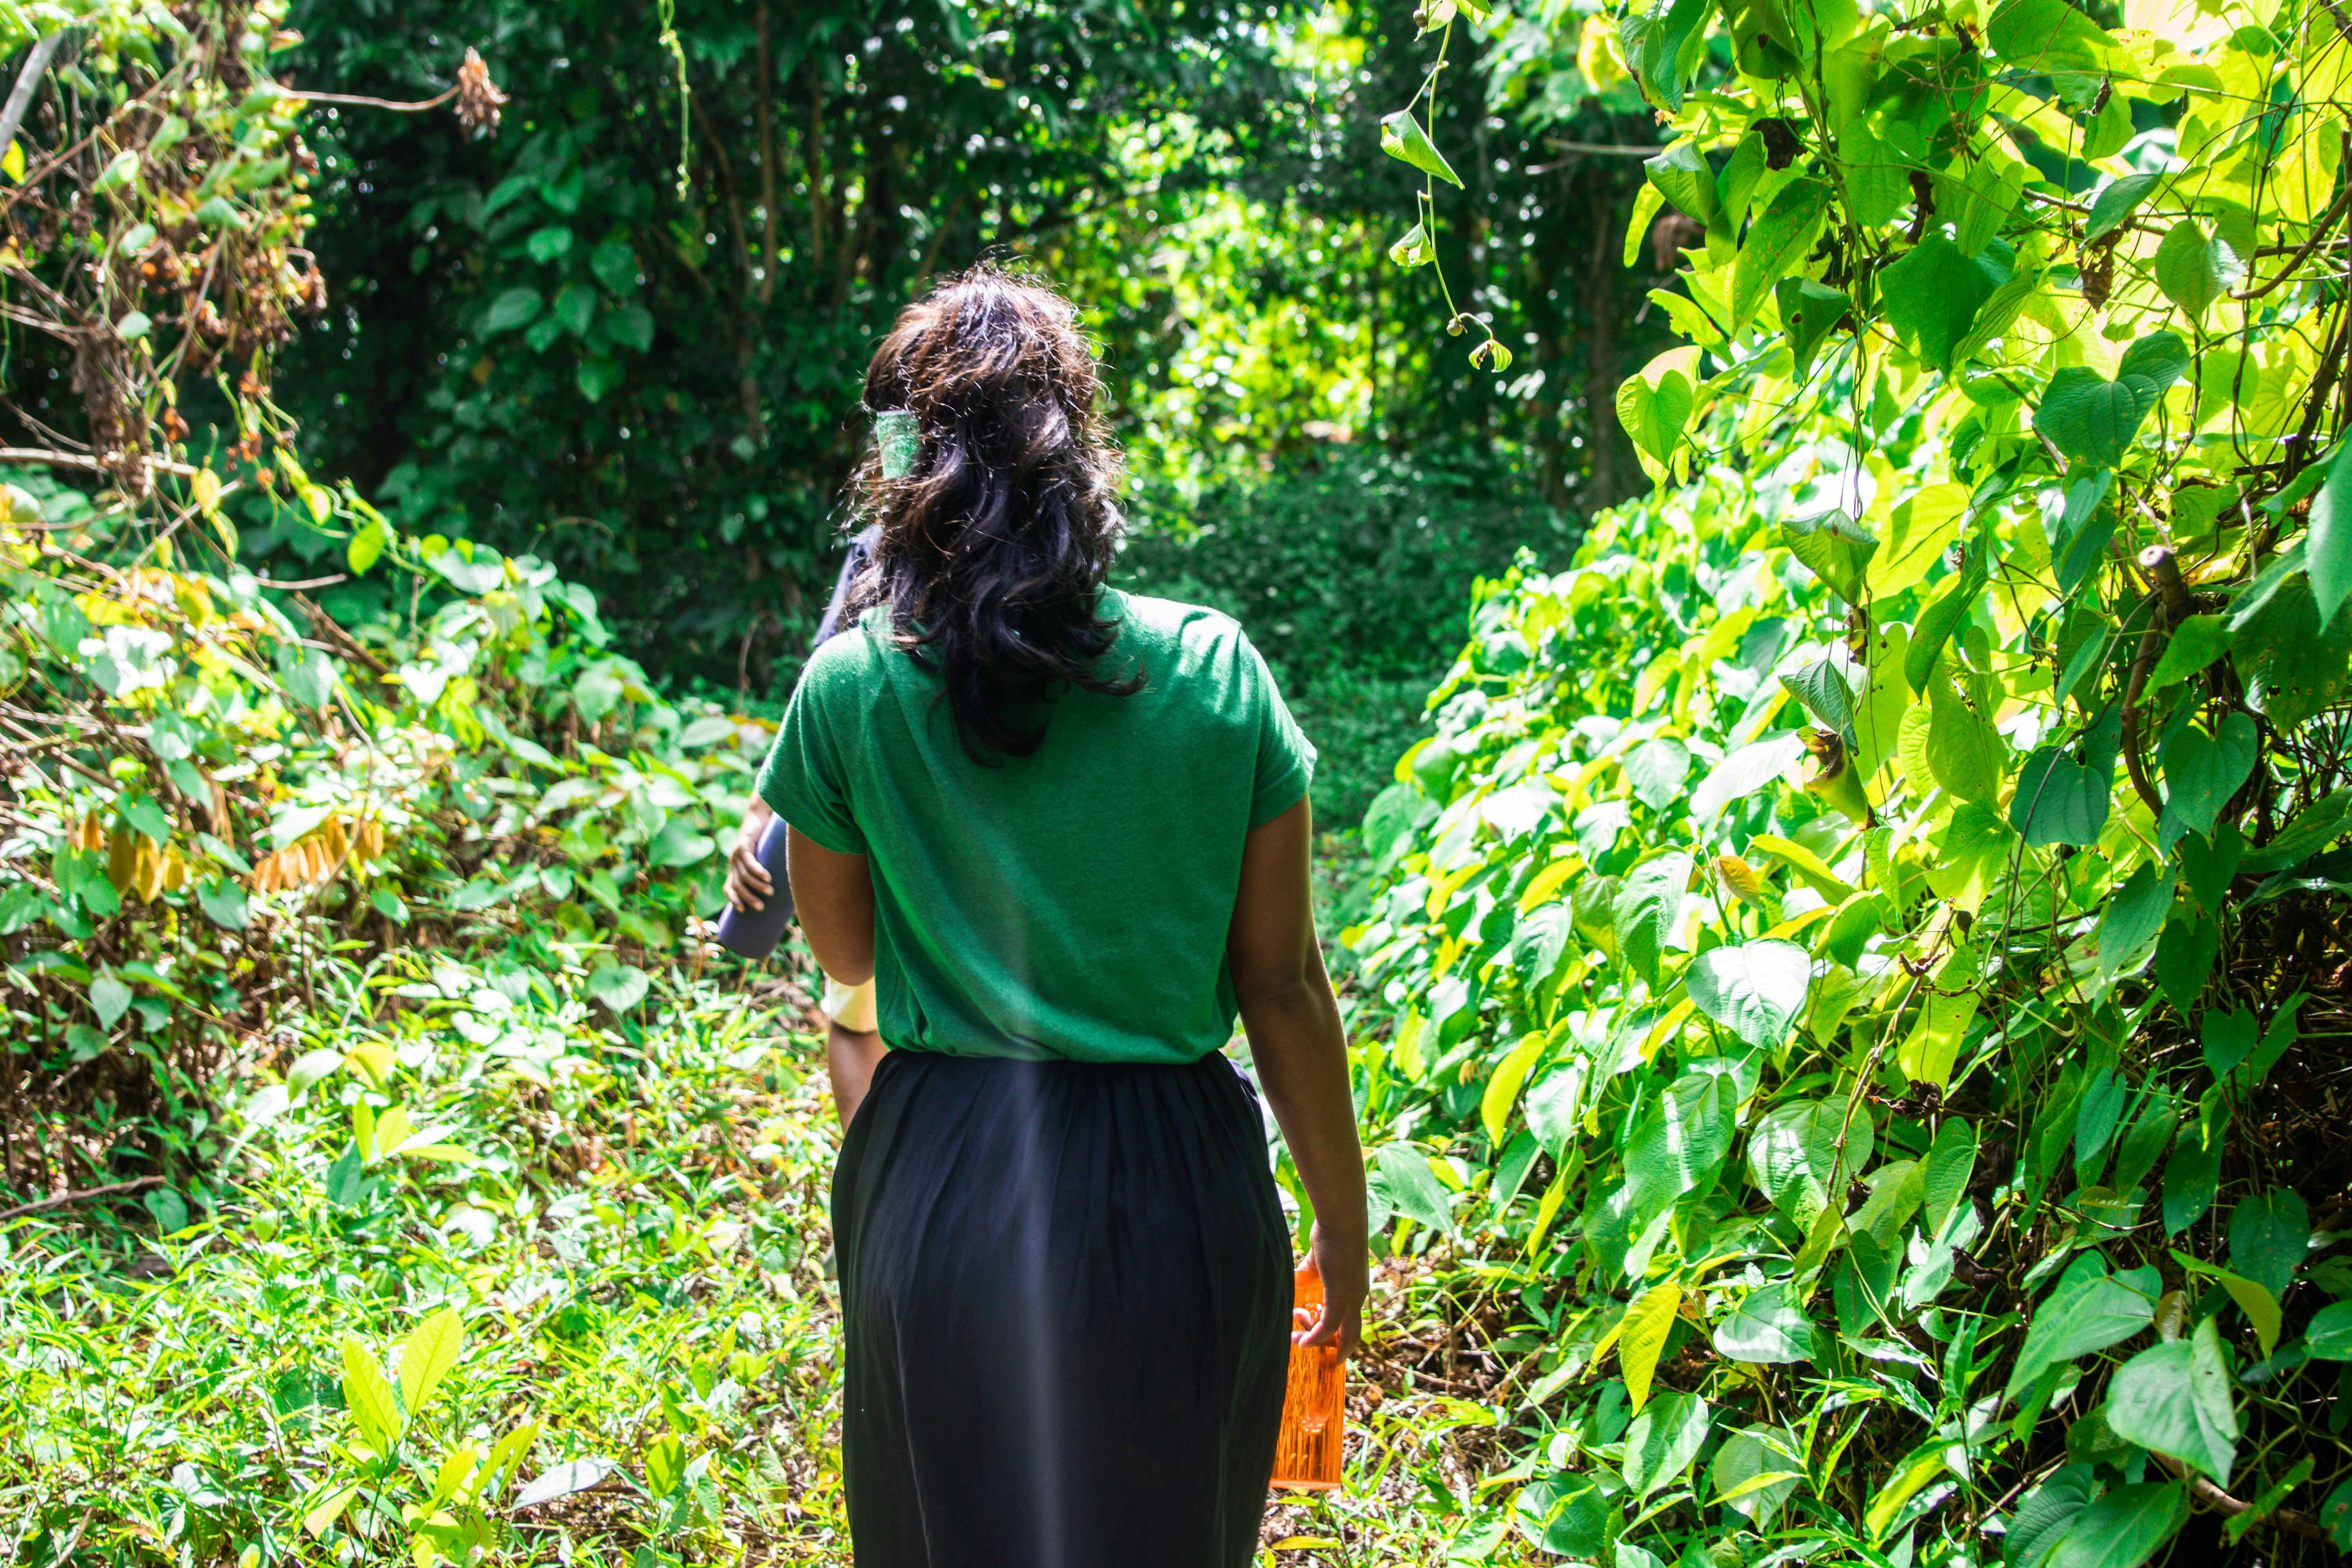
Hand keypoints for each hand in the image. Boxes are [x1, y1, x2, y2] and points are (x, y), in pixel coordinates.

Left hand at [724, 799, 775, 912]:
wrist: (759, 813)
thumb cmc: (765, 836)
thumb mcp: (764, 856)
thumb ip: (766, 869)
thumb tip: (780, 885)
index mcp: (736, 866)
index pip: (729, 887)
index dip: (734, 900)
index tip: (743, 911)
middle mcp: (733, 861)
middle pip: (737, 885)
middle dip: (748, 898)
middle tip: (761, 907)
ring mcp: (736, 853)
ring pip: (744, 875)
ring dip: (757, 885)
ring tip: (770, 892)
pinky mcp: (743, 844)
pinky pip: (749, 862)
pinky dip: (757, 870)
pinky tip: (767, 876)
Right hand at [1293, 1220, 1366, 1357]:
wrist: (1341, 1220)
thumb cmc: (1331, 1234)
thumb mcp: (1318, 1261)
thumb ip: (1309, 1275)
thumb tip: (1294, 1283)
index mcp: (1355, 1289)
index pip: (1351, 1321)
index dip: (1340, 1336)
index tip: (1320, 1341)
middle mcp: (1358, 1297)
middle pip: (1351, 1335)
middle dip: (1334, 1349)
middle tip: (1311, 1351)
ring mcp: (1352, 1297)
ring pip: (1340, 1332)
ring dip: (1318, 1341)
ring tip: (1297, 1340)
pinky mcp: (1341, 1294)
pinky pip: (1329, 1324)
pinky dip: (1317, 1336)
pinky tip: (1302, 1342)